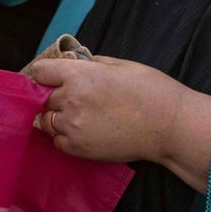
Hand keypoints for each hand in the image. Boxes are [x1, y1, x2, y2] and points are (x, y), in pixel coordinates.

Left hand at [30, 56, 210, 165]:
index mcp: (81, 75)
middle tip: (74, 98)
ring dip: (58, 116)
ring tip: (81, 116)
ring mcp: (71, 126)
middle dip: (53, 95)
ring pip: (46, 120)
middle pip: (42, 97)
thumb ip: (94, 64)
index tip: (51, 76)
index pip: (40, 71)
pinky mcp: (76, 148)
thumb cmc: (153, 91)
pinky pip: (57, 140)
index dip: (45, 73)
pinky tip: (86, 130)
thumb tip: (78, 64)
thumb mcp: (124, 66)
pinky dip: (65, 135)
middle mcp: (70, 100)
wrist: (170, 126)